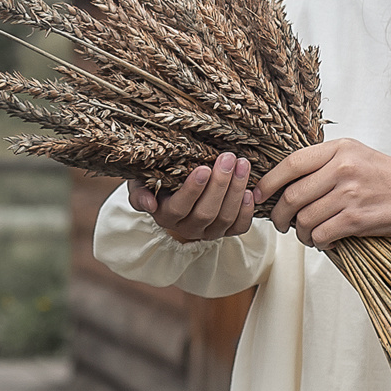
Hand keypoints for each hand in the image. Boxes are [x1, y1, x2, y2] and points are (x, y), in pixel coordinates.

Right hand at [130, 152, 257, 241]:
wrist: (175, 190)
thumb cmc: (159, 181)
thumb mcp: (142, 182)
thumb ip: (140, 192)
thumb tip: (150, 204)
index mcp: (165, 216)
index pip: (179, 207)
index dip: (192, 190)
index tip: (203, 168)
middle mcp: (187, 228)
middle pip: (206, 213)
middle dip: (220, 184)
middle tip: (228, 158)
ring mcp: (208, 232)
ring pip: (225, 217)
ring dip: (236, 190)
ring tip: (242, 164)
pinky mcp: (226, 232)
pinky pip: (239, 227)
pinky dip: (247, 210)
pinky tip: (249, 190)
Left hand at [255, 138, 390, 245]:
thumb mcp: (358, 157)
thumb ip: (325, 165)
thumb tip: (284, 184)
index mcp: (339, 149)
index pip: (290, 164)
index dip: (268, 183)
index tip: (257, 196)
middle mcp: (342, 167)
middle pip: (291, 196)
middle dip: (280, 216)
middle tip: (283, 225)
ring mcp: (350, 192)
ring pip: (303, 219)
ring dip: (300, 233)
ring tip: (308, 235)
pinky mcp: (359, 218)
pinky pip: (321, 234)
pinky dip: (318, 243)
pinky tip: (326, 242)